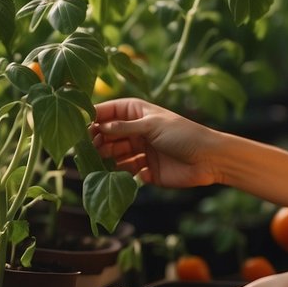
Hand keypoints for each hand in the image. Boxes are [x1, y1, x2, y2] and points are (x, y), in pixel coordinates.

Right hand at [90, 98, 220, 188]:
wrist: (209, 159)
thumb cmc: (183, 135)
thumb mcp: (152, 126)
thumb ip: (124, 127)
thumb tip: (99, 126)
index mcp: (137, 113)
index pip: (108, 112)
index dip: (93, 117)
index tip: (78, 126)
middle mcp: (135, 131)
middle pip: (107, 135)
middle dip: (97, 140)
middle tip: (90, 148)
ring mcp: (139, 151)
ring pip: (114, 155)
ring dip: (107, 158)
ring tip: (103, 161)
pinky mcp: (145, 171)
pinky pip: (126, 173)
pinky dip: (121, 174)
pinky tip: (121, 174)